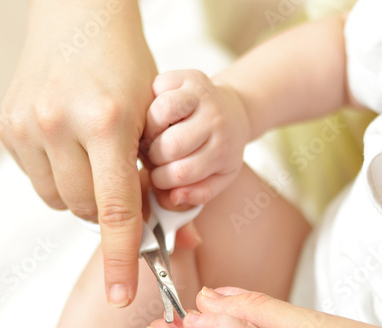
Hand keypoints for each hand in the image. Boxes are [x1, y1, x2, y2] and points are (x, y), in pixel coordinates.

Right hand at [0, 0, 155, 305]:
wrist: (78, 16)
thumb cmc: (125, 66)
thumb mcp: (152, 116)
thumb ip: (155, 177)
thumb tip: (178, 242)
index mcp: (105, 121)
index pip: (115, 210)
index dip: (120, 259)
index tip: (121, 295)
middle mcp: (59, 124)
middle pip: (86, 210)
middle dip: (108, 210)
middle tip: (123, 184)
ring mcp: (27, 126)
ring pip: (59, 200)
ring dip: (82, 194)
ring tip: (95, 157)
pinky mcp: (6, 126)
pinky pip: (37, 179)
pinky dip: (57, 174)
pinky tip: (68, 142)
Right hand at [143, 70, 251, 207]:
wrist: (233, 112)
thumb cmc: (219, 150)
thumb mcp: (217, 179)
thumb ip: (196, 195)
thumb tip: (172, 197)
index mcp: (223, 149)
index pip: (181, 173)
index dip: (161, 179)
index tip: (159, 178)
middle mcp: (216, 120)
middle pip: (169, 145)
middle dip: (154, 156)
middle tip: (154, 157)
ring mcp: (203, 94)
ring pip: (160, 112)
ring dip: (149, 129)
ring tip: (153, 137)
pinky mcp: (188, 76)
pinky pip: (156, 87)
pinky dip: (150, 102)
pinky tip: (157, 115)